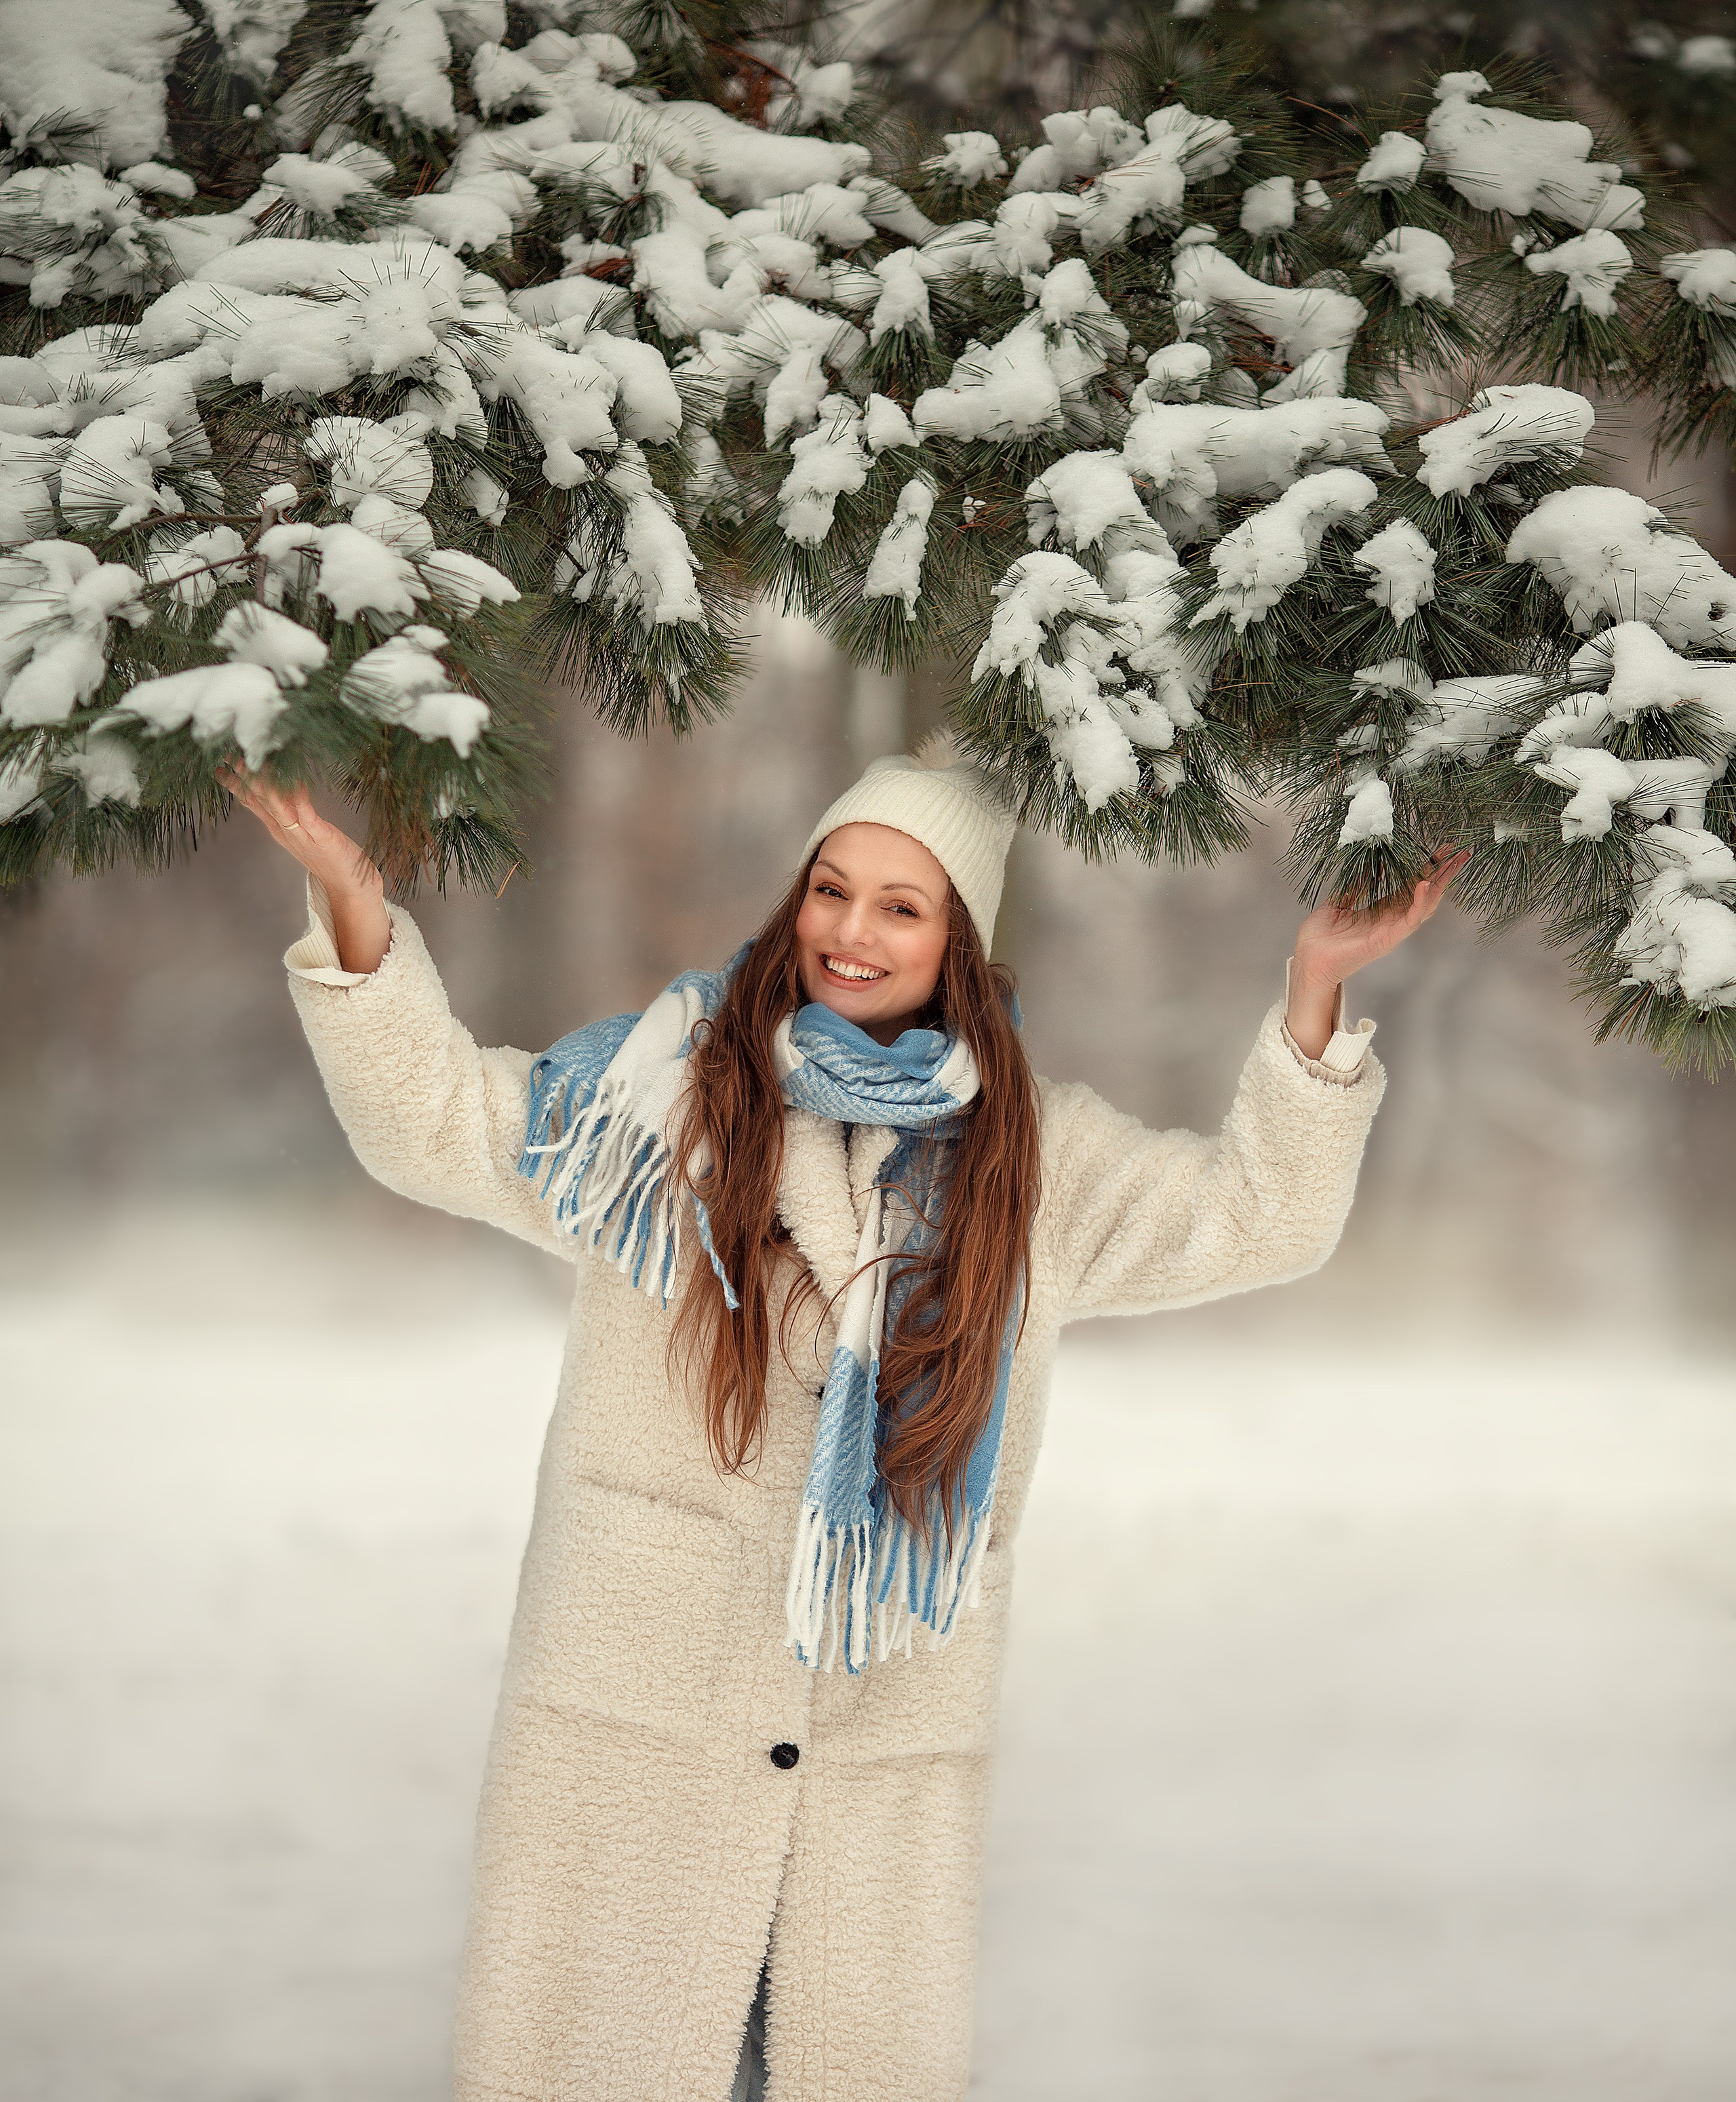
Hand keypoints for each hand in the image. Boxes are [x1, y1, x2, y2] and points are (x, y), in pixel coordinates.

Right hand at [219, 767, 391, 975]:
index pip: (252, 802)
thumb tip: (278, 790)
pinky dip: (301, 798)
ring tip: (253, 764)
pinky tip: (296, 781)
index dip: (235, 783)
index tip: (219, 764)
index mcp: (279, 828)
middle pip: (259, 801)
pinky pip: (308, 815)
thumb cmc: (330, 856)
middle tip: (228, 756)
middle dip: (244, 778)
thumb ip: (289, 812)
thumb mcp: (301, 832)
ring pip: (277, 807)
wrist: (350, 886)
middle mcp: (285, 830)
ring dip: (265, 786)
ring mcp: (302, 834)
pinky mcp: (321, 837)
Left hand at [1286, 846, 1470, 1058]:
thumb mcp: (1340, 902)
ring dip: (1440, 885)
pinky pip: (1408, 920)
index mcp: (1381, 909)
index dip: (1427, 867)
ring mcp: (1391, 930)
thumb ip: (1357, 885)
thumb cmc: (1320, 937)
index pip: (1412, 884)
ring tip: (1452, 864)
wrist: (1308, 960)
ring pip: (1424, 906)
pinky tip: (1425, 885)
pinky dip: (1420, 903)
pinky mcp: (1386, 940)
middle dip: (1445, 873)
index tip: (1443, 849)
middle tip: (1462, 853)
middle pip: (1426, 893)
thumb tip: (1372, 865)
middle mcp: (1391, 919)